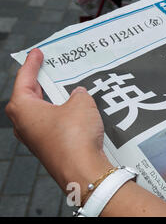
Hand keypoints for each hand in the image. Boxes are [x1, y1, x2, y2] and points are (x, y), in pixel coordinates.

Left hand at [5, 49, 111, 191]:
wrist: (82, 170)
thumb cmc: (75, 136)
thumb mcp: (81, 103)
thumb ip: (78, 93)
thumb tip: (78, 94)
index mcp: (24, 109)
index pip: (24, 80)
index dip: (32, 64)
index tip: (36, 53)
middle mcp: (24, 125)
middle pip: (28, 96)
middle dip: (38, 83)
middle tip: (47, 70)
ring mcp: (35, 139)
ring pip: (40, 113)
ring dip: (51, 101)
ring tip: (65, 90)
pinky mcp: (49, 148)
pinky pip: (51, 126)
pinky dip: (60, 115)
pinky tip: (75, 112)